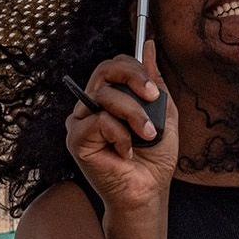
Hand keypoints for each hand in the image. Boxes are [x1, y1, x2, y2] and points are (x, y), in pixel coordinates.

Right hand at [65, 41, 179, 215]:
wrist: (148, 191)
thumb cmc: (154, 158)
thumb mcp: (163, 114)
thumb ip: (154, 82)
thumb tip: (149, 46)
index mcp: (110, 98)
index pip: (113, 66)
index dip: (134, 68)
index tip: (154, 90)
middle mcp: (91, 106)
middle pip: (104, 70)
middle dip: (133, 78)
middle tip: (151, 97)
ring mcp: (81, 121)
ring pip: (104, 95)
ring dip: (133, 114)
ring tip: (146, 136)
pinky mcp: (76, 139)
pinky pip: (99, 121)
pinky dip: (120, 135)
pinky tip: (125, 153)